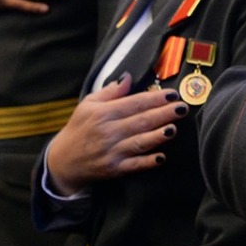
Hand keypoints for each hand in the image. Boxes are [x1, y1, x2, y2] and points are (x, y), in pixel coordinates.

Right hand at [43, 77, 181, 193]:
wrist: (64, 160)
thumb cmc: (80, 128)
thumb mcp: (88, 104)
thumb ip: (110, 92)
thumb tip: (128, 77)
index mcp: (103, 113)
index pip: (134, 103)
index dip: (154, 98)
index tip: (172, 94)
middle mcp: (108, 132)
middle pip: (141, 121)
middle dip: (163, 114)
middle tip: (182, 108)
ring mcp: (111, 151)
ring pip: (139, 142)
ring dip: (158, 136)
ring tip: (174, 128)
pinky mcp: (114, 169)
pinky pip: (134, 165)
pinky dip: (147, 162)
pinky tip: (161, 157)